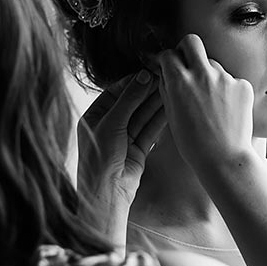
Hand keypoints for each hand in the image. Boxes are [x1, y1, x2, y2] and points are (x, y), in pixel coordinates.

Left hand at [76, 70, 165, 240]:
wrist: (108, 193)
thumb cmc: (100, 159)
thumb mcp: (112, 124)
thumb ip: (129, 99)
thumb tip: (143, 76)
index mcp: (94, 117)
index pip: (116, 92)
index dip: (133, 82)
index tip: (149, 72)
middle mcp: (108, 126)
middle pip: (131, 103)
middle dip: (147, 91)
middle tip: (164, 77)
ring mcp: (124, 138)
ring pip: (143, 116)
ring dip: (156, 103)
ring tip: (172, 88)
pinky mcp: (138, 149)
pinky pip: (151, 129)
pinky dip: (161, 119)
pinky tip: (171, 106)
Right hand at [157, 34, 254, 173]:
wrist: (224, 159)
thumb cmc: (194, 144)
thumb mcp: (172, 116)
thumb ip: (168, 89)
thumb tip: (166, 73)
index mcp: (179, 81)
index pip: (168, 54)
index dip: (167, 60)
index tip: (170, 66)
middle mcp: (201, 73)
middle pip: (191, 41)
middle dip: (187, 49)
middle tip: (188, 64)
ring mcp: (224, 78)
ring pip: (213, 64)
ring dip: (209, 75)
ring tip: (211, 103)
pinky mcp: (242, 85)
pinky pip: (231, 80)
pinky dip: (228, 90)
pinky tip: (227, 110)